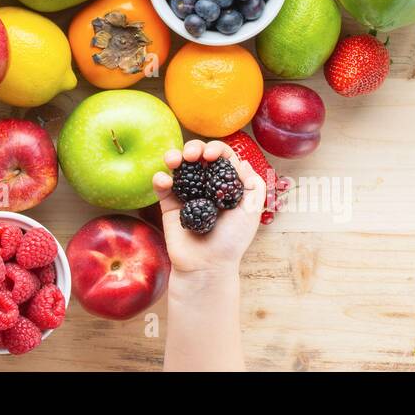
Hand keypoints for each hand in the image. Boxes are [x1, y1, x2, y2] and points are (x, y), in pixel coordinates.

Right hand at [152, 138, 265, 276]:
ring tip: (173, 159)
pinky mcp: (169, 205)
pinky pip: (162, 185)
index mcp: (227, 185)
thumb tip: (243, 161)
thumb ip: (254, 185)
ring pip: (178, 166)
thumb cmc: (231, 241)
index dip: (216, 149)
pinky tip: (164, 180)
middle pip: (198, 157)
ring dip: (174, 156)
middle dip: (194, 148)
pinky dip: (160, 178)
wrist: (206, 265)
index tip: (211, 156)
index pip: (222, 158)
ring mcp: (187, 194)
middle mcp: (206, 186)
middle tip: (192, 155)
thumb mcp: (251, 211)